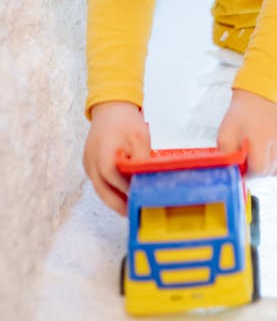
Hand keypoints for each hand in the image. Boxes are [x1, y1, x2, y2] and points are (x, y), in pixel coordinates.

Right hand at [84, 101, 150, 215]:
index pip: (117, 185)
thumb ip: (141, 160)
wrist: (110, 106)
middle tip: (134, 214)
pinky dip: (109, 187)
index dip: (130, 195)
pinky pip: (98, 180)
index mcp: (104, 160)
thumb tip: (144, 179)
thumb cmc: (125, 120)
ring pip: (100, 189)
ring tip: (130, 205)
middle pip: (105, 194)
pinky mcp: (88, 162)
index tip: (142, 203)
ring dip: (113, 198)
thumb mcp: (140, 137)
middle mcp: (92, 165)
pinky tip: (121, 190)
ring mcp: (88, 164)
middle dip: (119, 206)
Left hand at [217, 88, 276, 175]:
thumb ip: (228, 157)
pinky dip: (273, 161)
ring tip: (257, 154)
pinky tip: (266, 150)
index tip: (242, 168)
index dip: (249, 173)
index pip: (260, 169)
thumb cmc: (240, 117)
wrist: (259, 98)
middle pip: (268, 172)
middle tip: (247, 160)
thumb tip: (234, 174)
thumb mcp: (225, 135)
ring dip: (266, 167)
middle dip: (256, 170)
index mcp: (261, 137)